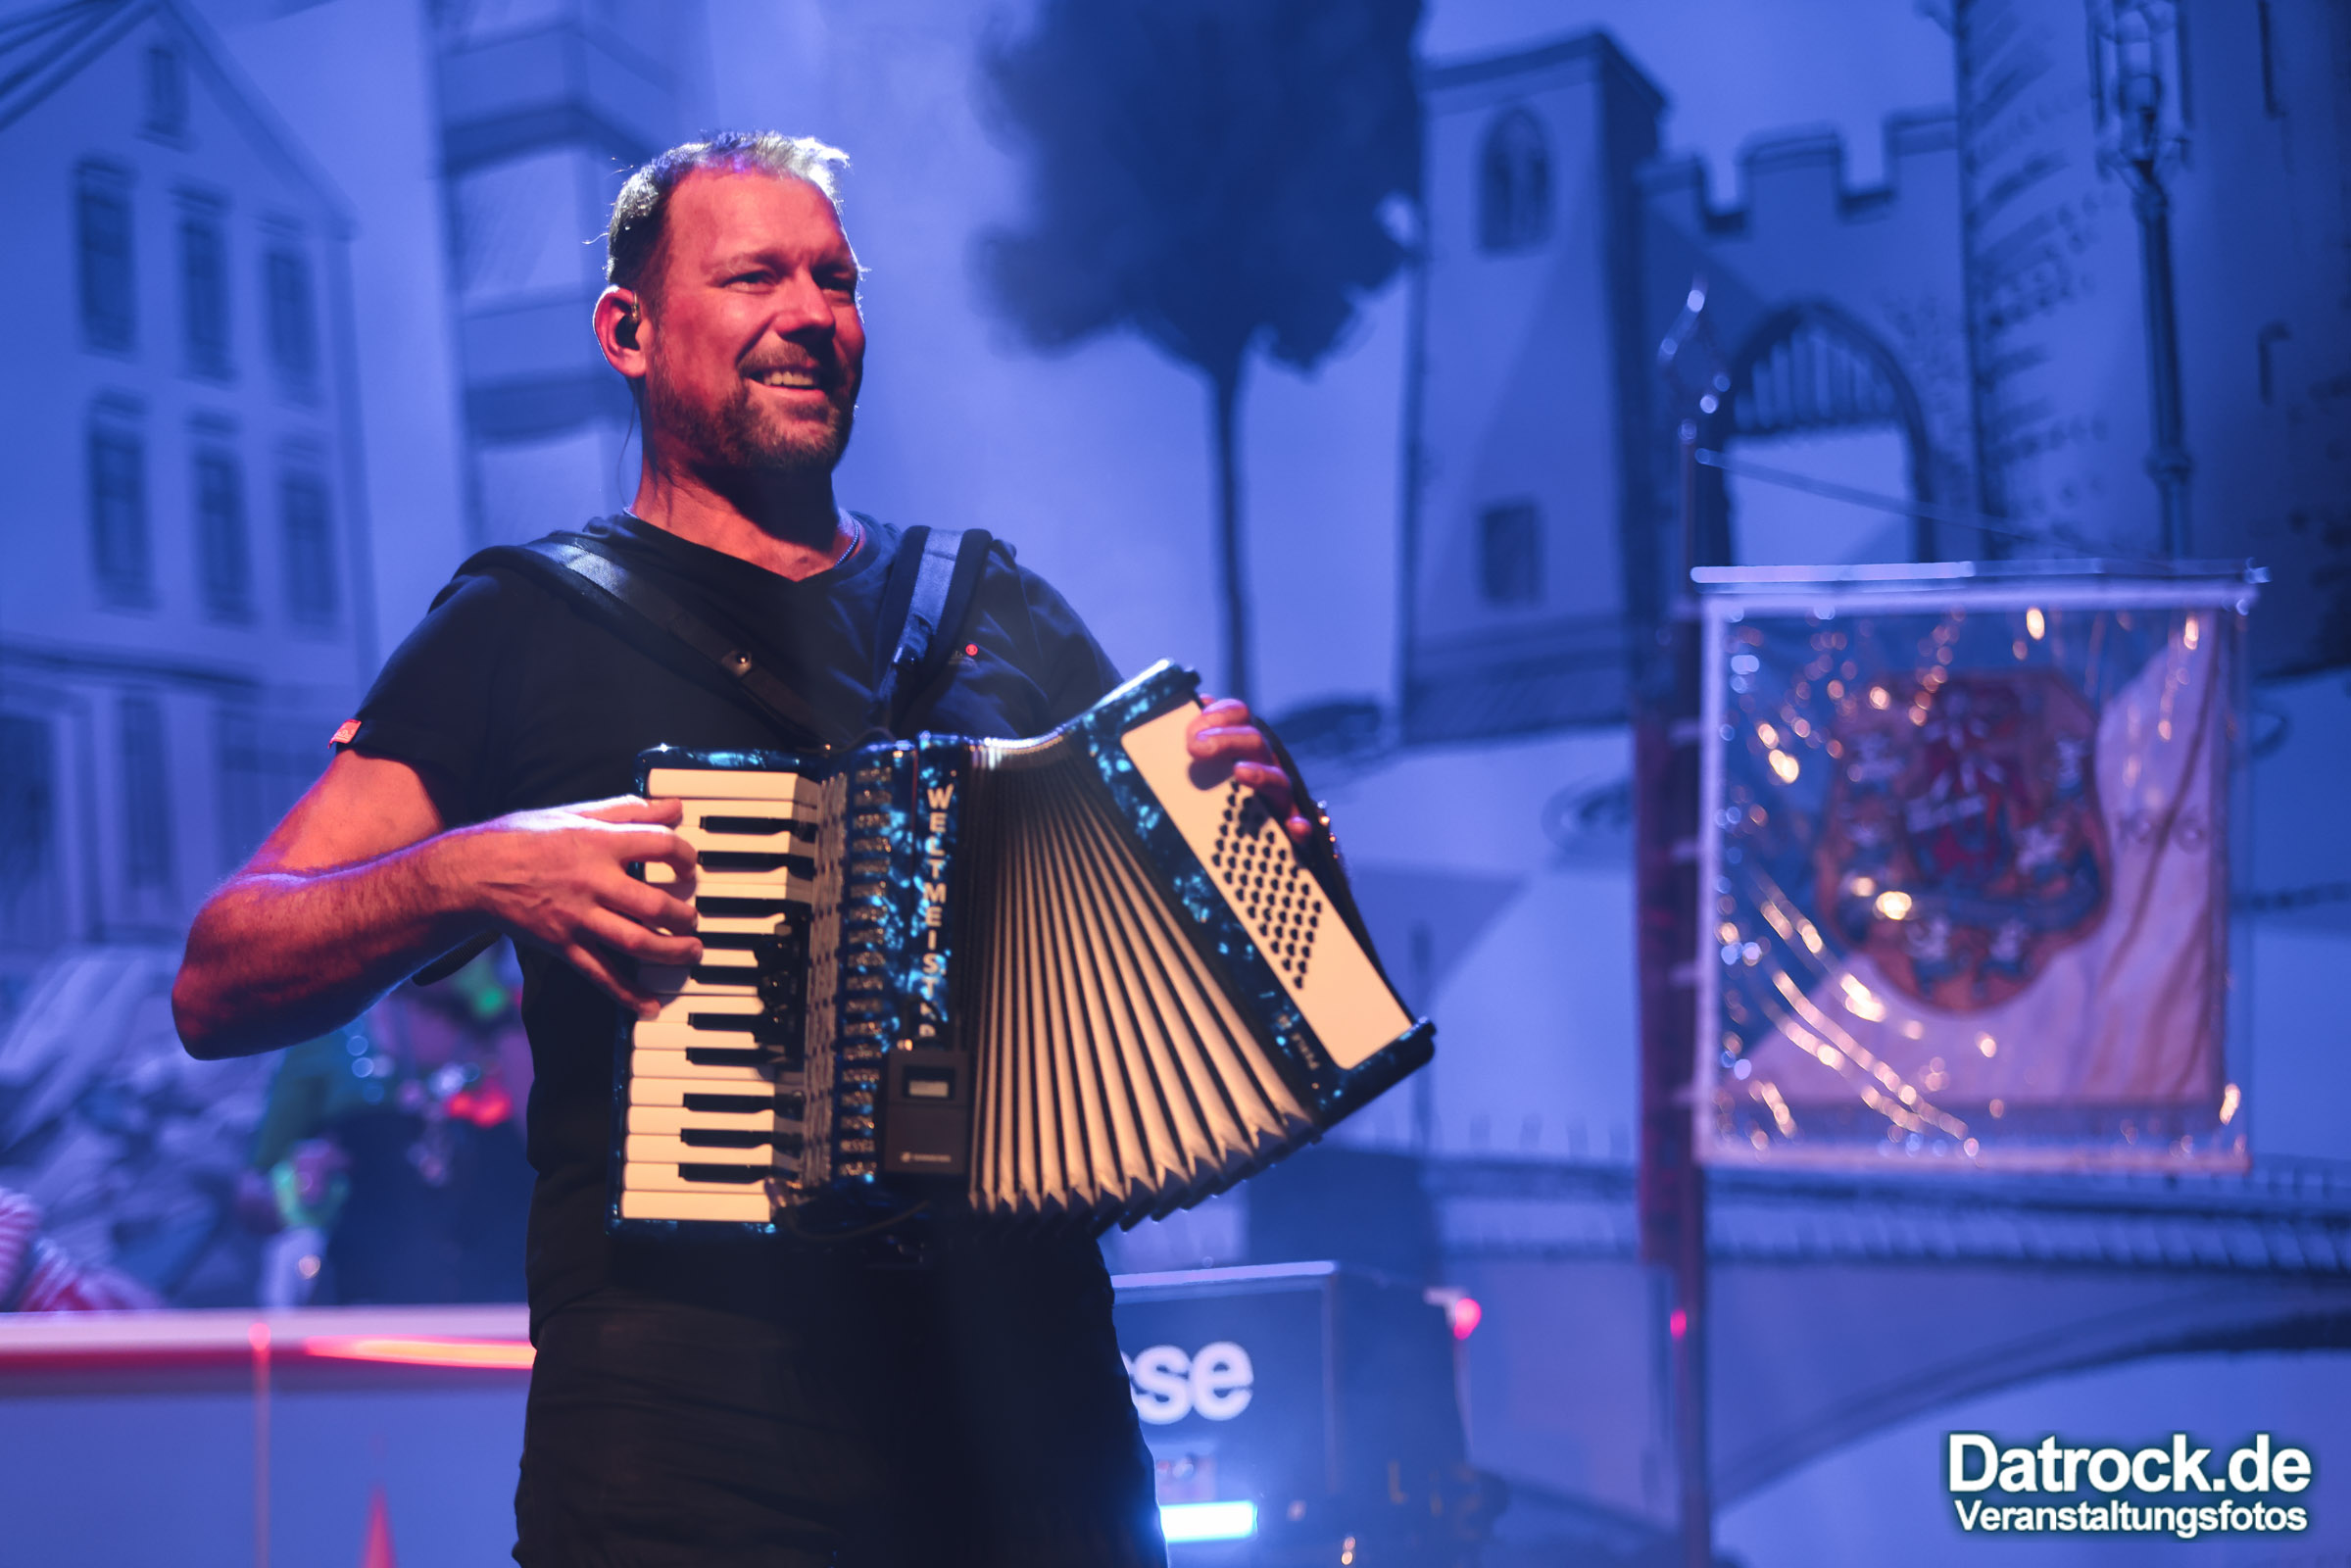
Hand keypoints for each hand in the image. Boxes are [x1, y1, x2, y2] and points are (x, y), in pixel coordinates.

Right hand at [443, 795, 700, 1018]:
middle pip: (655, 904)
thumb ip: (627, 810)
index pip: (660, 846)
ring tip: (691, 952)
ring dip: (672, 952)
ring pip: (637, 942)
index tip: (689, 866)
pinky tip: (651, 1005)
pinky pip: (601, 975)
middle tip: (694, 918)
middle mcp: (593, 882)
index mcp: (599, 843)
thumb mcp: (575, 813)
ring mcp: (578, 917)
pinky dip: (628, 994)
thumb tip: (672, 806)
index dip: (685, 857)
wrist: (472, 874)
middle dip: (686, 915)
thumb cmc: (523, 838)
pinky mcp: (563, 946)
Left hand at [1185, 697, 1312, 841]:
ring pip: (1278, 779)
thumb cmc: (1213, 798)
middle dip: (1226, 739)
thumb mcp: (1195, 767)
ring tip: (1240, 772)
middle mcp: (1264, 763)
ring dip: (1261, 773)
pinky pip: (1300, 824)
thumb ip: (1192, 741)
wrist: (1240, 842)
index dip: (1218, 714)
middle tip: (1195, 748)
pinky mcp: (1287, 826)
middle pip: (1255, 740)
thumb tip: (1191, 704)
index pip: (1239, 714)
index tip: (1192, 731)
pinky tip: (1294, 827)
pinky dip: (1300, 824)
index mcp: (1241, 745)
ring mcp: (1278, 795)